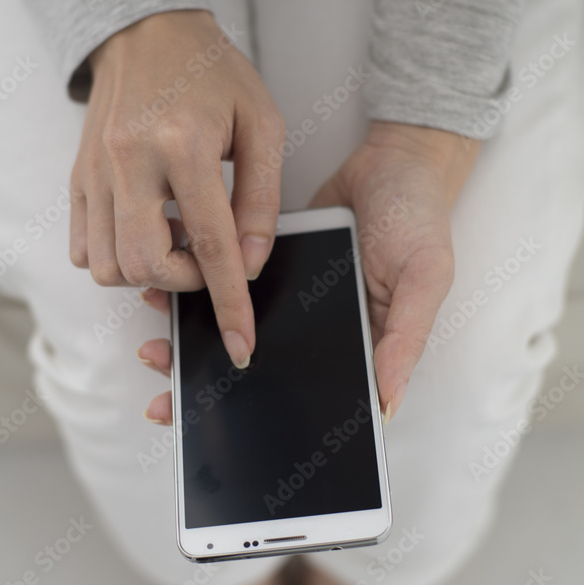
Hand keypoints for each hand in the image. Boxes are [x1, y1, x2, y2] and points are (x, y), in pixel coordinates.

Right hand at [72, 10, 285, 368]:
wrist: (148, 32)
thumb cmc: (212, 74)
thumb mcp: (261, 124)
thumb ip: (261, 198)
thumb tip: (251, 262)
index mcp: (181, 143)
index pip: (209, 244)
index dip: (228, 303)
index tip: (241, 345)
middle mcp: (128, 160)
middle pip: (146, 265)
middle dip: (185, 282)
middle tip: (207, 257)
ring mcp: (93, 172)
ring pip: (107, 267)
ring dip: (148, 273)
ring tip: (175, 238)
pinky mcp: (76, 179)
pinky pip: (83, 248)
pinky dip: (115, 257)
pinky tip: (146, 230)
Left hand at [135, 122, 477, 424]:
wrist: (395, 157)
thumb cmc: (421, 217)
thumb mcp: (426, 276)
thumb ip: (406, 337)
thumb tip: (388, 403)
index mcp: (358, 345)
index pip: (309, 397)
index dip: (263, 415)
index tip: (214, 427)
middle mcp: (318, 330)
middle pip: (261, 369)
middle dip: (212, 385)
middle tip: (166, 400)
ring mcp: (290, 299)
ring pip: (237, 330)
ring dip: (196, 341)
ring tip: (157, 347)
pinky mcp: (269, 265)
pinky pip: (231, 285)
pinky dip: (200, 292)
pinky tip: (168, 294)